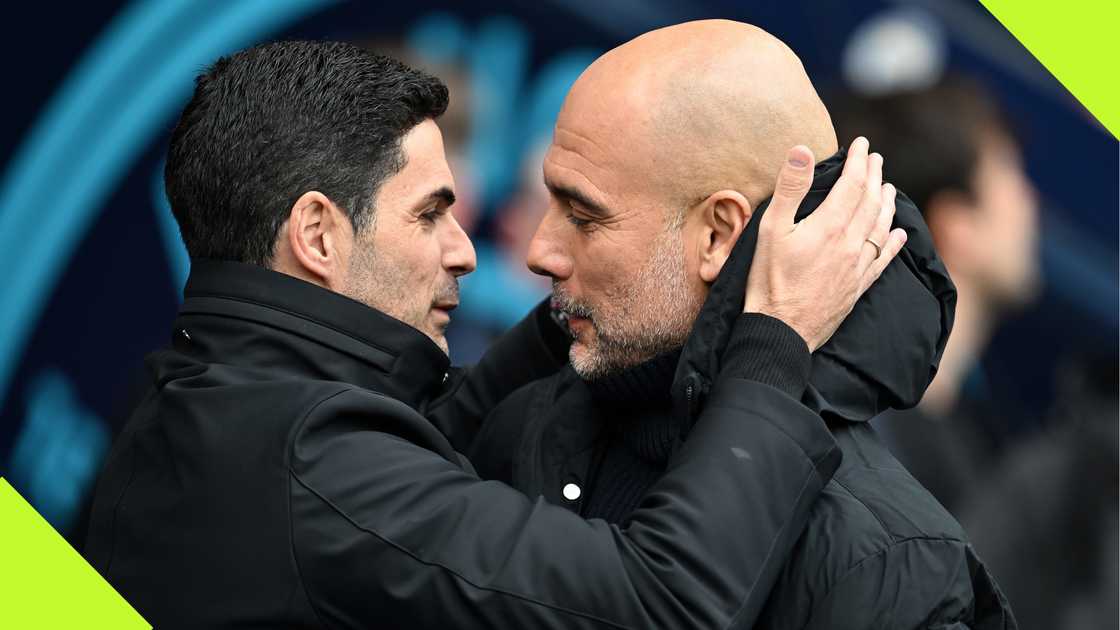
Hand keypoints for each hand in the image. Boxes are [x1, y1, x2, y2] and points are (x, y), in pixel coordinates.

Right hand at [744, 137, 906, 351]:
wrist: (782, 331)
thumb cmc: (769, 280)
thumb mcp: (771, 230)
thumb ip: (790, 188)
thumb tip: (802, 150)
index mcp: (830, 225)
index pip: (853, 183)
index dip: (859, 160)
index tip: (861, 144)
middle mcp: (851, 243)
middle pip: (871, 201)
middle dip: (875, 176)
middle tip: (876, 158)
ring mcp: (858, 266)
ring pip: (882, 226)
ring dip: (887, 203)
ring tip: (889, 187)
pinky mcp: (858, 286)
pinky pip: (884, 259)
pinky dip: (894, 242)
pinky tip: (899, 233)